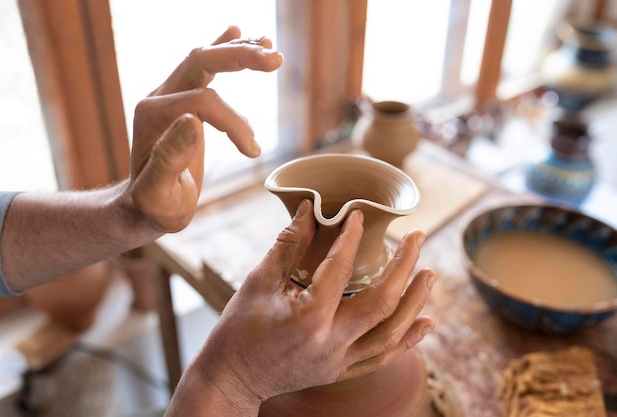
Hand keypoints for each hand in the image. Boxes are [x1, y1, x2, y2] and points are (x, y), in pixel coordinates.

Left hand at [126, 26, 282, 231]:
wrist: (144, 206)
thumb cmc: (155, 206)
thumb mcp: (159, 194)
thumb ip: (170, 159)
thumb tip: (193, 121)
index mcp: (153, 115)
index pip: (203, 101)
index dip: (234, 123)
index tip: (253, 151)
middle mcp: (159, 97)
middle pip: (200, 61)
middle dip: (239, 57)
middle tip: (275, 60)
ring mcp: (170, 95)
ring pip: (203, 58)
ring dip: (236, 50)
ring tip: (269, 46)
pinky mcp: (183, 100)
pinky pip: (202, 67)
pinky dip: (222, 50)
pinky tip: (236, 34)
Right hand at [167, 199, 435, 414]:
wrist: (230, 379)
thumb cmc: (237, 330)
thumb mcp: (257, 283)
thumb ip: (288, 246)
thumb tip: (309, 211)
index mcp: (307, 318)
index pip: (339, 270)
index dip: (350, 238)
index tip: (358, 216)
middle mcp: (330, 342)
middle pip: (382, 303)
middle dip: (405, 266)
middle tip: (418, 236)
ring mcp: (338, 361)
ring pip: (391, 333)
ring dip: (415, 301)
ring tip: (430, 273)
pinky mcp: (340, 370)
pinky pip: (382, 357)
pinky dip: (407, 340)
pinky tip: (426, 321)